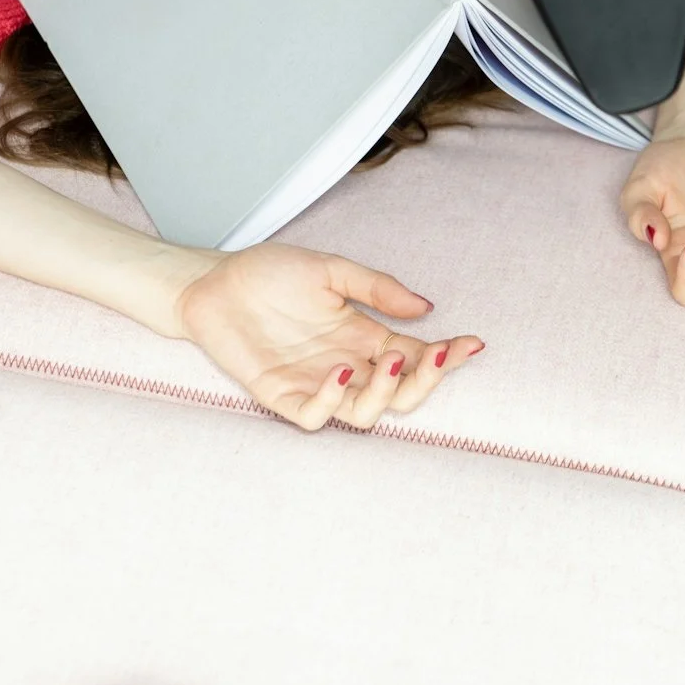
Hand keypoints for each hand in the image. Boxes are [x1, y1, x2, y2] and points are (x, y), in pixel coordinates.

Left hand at [174, 241, 484, 430]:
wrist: (212, 281)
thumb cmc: (269, 275)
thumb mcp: (329, 269)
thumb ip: (375, 288)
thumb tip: (426, 308)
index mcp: (362, 336)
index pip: (414, 354)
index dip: (445, 355)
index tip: (473, 343)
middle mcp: (345, 364)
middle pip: (400, 391)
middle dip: (426, 378)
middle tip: (436, 354)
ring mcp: (315, 383)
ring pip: (365, 412)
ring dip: (386, 391)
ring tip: (392, 356)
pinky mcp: (280, 395)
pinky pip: (315, 415)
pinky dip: (333, 401)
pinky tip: (341, 372)